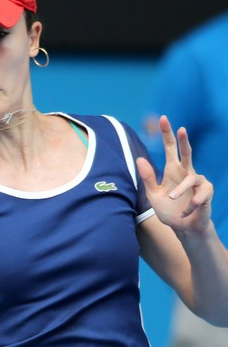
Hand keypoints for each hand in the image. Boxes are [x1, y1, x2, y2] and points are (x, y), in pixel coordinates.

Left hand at [136, 115, 212, 235]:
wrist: (183, 228)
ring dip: (179, 191)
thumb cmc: (168, 210)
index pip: (170, 149)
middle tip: (180, 128)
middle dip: (183, 140)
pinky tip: (188, 209)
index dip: (167, 134)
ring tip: (172, 199)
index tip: (163, 118)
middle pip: (186, 152)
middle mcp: (186, 172)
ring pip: (190, 178)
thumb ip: (148, 178)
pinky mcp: (207, 192)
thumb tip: (139, 158)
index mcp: (172, 170)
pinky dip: (191, 203)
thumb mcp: (153, 195)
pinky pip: (199, 194)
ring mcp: (198, 181)